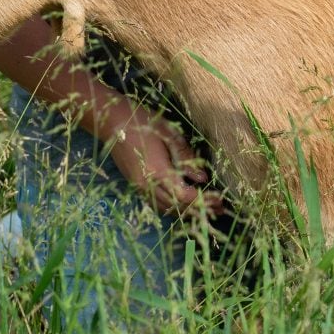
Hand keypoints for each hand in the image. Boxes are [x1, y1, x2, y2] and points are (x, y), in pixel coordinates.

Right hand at [107, 105, 223, 218]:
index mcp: (157, 171)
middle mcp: (146, 184)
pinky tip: (184, 204)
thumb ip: (186, 157)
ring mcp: (139, 187)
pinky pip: (157, 203)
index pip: (184, 195)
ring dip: (187, 211)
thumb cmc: (144, 123)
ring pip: (166, 208)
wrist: (113, 123)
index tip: (220, 199)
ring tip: (206, 210)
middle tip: (219, 209)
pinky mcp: (135, 185)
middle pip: (176, 206)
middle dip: (199, 210)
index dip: (203, 201)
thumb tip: (202, 177)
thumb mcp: (169, 134)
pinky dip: (173, 207)